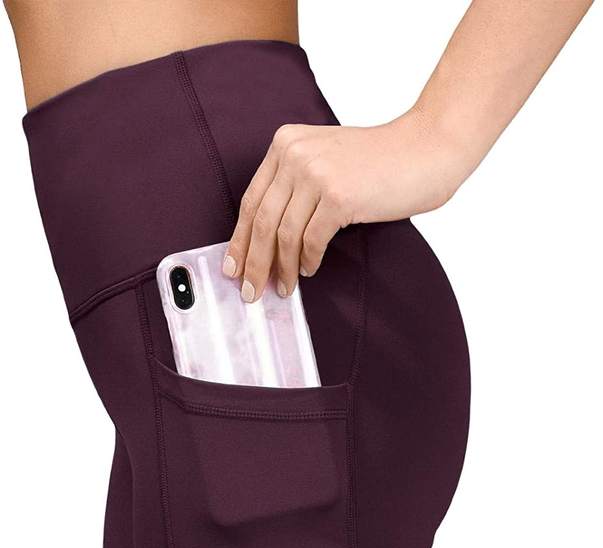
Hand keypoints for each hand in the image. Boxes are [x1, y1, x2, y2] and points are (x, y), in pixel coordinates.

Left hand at [222, 108, 459, 301]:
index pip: (252, 200)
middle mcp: (295, 154)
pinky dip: (307, 260)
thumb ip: (295, 185)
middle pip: (262, 220)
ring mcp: (317, 174)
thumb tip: (267, 240)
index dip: (240, 240)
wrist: (426, 148)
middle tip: (250, 291)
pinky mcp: (339, 197)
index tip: (232, 268)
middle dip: (253, 262)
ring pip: (283, 234)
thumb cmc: (380, 163)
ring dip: (281, 268)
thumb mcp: (326, 159)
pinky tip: (309, 270)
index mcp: (286, 143)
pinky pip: (312, 240)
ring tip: (283, 289)